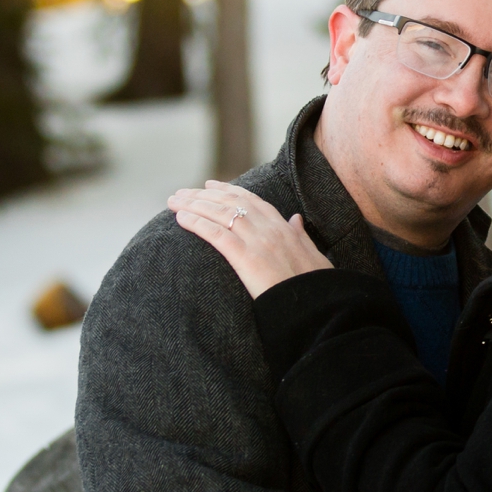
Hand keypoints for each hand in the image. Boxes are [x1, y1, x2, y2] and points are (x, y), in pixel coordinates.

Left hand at [168, 180, 334, 298]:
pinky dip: (197, 223)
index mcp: (283, 227)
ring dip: (193, 205)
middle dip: (202, 195)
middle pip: (229, 202)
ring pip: (219, 214)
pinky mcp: (247, 258)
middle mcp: (269, 228)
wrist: (318, 307)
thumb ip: (301, 235)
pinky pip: (216, 235)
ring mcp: (257, 242)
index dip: (227, 190)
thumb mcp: (314, 255)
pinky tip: (181, 219)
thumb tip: (295, 219)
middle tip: (181, 192)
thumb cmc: (317, 286)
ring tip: (173, 202)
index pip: (250, 200)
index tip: (209, 185)